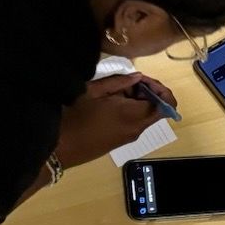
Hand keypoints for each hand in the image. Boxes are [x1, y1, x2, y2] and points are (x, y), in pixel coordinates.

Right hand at [57, 72, 177, 166]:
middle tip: (125, 82)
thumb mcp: (93, 91)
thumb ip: (119, 82)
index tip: (140, 79)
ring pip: (145, 115)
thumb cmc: (74, 116)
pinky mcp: (121, 141)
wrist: (57, 148)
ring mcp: (130, 137)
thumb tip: (137, 77)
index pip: (166, 103)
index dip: (159, 88)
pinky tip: (109, 103)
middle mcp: (138, 129)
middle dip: (147, 92)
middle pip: (157, 108)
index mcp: (134, 116)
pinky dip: (130, 110)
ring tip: (113, 91)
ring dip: (137, 100)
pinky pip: (135, 122)